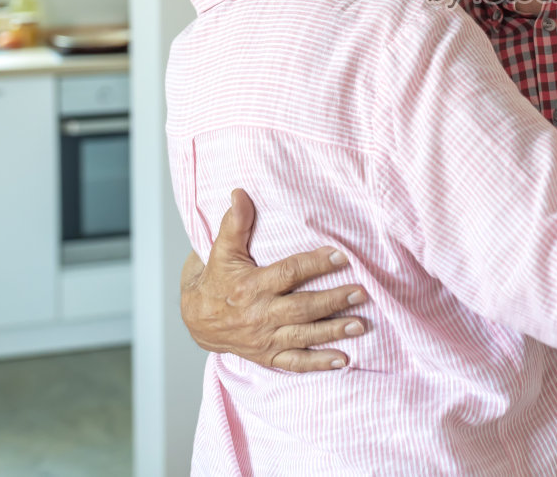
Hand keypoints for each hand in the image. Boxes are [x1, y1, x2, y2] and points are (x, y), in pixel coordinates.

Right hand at [179, 189, 369, 370]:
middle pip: (302, 308)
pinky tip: (343, 359)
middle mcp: (260, 314)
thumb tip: (240, 193)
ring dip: (333, 330)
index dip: (316, 264)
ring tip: (360, 324)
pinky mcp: (267, 355)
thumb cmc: (215, 280)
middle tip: (361, 291)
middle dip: (333, 300)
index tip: (341, 256)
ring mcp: (264, 338)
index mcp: (252, 286)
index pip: (289, 273)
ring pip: (303, 335)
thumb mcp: (221, 250)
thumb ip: (235, 223)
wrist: (196, 320)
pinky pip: (295, 362)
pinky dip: (319, 363)